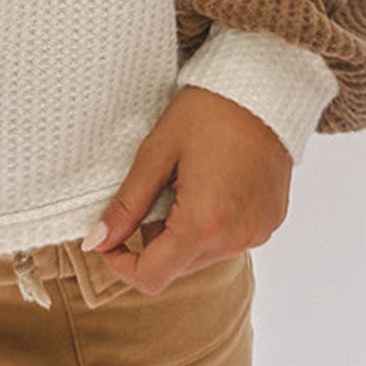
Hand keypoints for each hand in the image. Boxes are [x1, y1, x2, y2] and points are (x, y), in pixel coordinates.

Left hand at [83, 85, 293, 295]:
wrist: (265, 87)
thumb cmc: (208, 112)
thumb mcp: (156, 153)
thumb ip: (127, 204)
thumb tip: (96, 241)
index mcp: (204, 224)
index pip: (152, 277)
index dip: (121, 262)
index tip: (111, 234)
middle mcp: (235, 238)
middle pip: (176, 267)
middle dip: (152, 240)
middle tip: (152, 190)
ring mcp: (257, 232)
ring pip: (201, 254)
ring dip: (181, 231)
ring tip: (184, 181)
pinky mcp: (270, 222)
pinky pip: (228, 240)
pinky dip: (209, 224)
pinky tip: (210, 184)